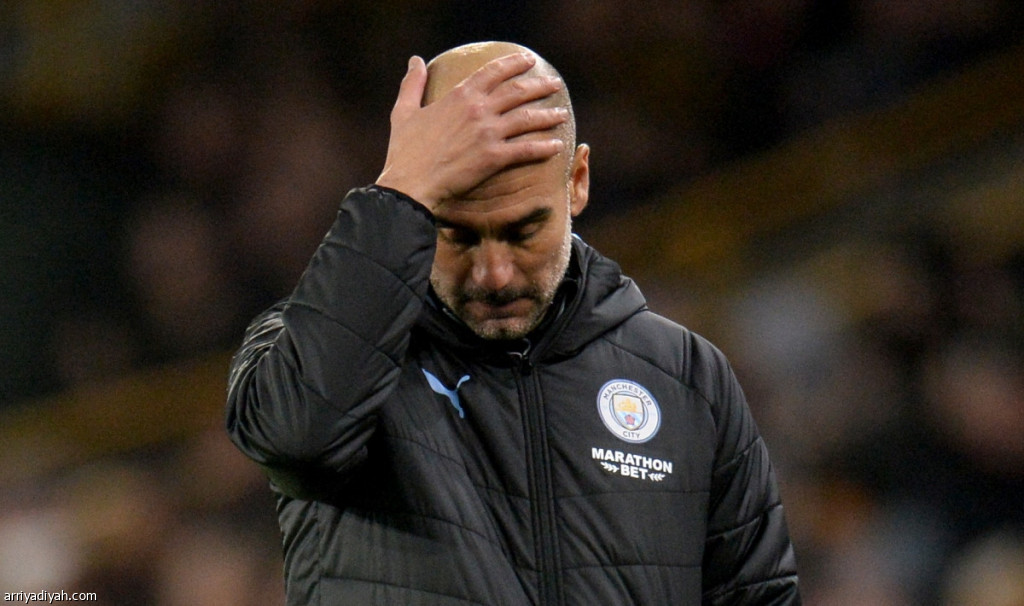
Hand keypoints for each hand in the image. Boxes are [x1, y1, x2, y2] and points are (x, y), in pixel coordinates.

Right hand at [375, 53, 568, 211]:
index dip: (514, 63)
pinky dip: (544, 147)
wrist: (411, 184)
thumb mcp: (404, 111)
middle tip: (555, 84)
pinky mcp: (494, 157)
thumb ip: (412, 84)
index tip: (529, 61)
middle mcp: (478, 110)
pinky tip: (557, 146)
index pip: (493, 72)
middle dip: (539, 86)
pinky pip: (526, 149)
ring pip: (527, 119)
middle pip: (517, 92)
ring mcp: (488, 133)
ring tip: (562, 114)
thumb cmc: (404, 151)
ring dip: (548, 115)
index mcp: (459, 96)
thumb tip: (415, 61)